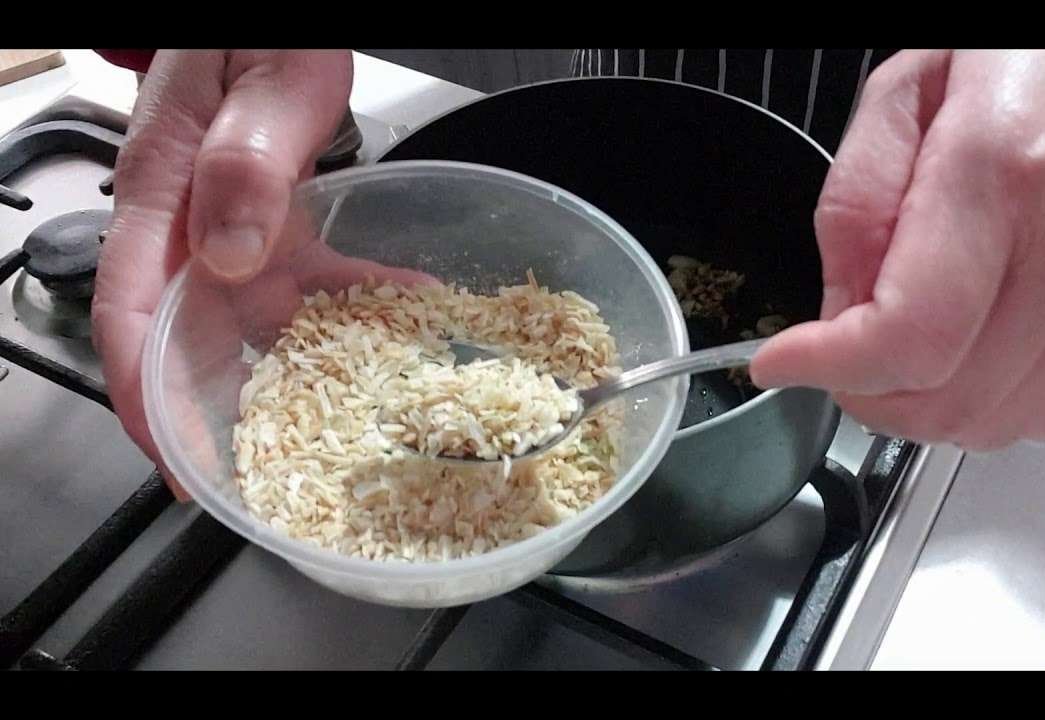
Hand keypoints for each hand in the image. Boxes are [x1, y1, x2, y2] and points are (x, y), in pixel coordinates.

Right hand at [91, 50, 353, 496]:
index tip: (174, 463)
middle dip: (219, 410)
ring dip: (303, 365)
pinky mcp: (273, 219)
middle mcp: (189, 221)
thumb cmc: (259, 27)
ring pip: (253, 319)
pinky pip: (309, 280)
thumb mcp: (266, 83)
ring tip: (360, 413)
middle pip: (186, 335)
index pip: (129, 313)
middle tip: (275, 474)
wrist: (272, 15)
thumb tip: (226, 256)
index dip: (145, 395)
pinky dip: (354, 302)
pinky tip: (408, 310)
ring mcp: (230, 225)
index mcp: (164, 192)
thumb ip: (246, 163)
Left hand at [752, 50, 1044, 449]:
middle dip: (862, 393)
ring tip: (893, 353)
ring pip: (989, 424)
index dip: (828, 367)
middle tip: (833, 353)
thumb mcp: (905, 92)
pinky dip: (981, 412)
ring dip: (917, 411)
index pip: (908, 334)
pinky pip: (1043, 417)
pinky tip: (958, 360)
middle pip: (944, 399)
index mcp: (997, 176)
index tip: (780, 361)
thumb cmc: (1037, 58)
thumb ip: (855, 204)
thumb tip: (835, 310)